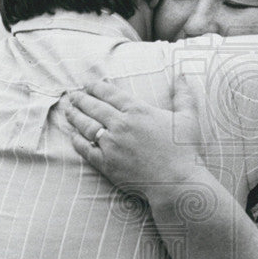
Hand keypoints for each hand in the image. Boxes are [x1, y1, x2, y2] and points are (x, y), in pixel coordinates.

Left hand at [65, 78, 205, 200]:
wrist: (176, 183)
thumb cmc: (185, 151)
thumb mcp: (188, 118)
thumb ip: (184, 95)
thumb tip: (182, 75)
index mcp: (137, 110)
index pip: (109, 93)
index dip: (95, 86)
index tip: (88, 84)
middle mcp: (120, 124)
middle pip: (93, 107)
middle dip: (81, 99)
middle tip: (73, 95)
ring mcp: (111, 145)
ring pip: (85, 126)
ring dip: (74, 116)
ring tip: (68, 110)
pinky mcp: (106, 164)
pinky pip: (85, 149)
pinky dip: (77, 140)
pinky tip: (73, 135)